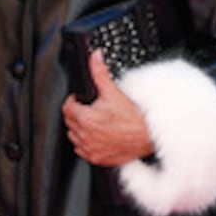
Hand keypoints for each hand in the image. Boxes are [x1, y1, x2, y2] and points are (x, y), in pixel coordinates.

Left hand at [61, 50, 153, 167]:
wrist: (148, 136)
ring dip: (79, 129)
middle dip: (75, 113)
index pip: (67, 108)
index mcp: (86, 119)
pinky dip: (86, 144)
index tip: (80, 99)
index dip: (73, 100)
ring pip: (74, 137)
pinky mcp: (98, 159)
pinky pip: (83, 151)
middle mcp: (86, 136)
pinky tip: (96, 136)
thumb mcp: (113, 91)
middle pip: (69, 122)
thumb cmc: (133, 117)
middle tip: (87, 108)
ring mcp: (91, 149)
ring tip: (92, 121)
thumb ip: (99, 72)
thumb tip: (95, 57)